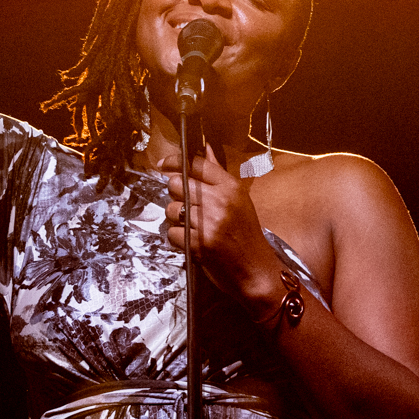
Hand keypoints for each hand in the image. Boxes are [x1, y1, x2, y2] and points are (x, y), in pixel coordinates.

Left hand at [157, 146, 286, 315]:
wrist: (256, 271)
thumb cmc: (246, 234)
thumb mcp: (239, 200)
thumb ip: (218, 174)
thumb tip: (206, 148)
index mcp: (231, 187)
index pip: (196, 164)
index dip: (175, 161)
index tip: (163, 164)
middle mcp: (219, 201)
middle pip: (177, 184)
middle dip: (177, 195)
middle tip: (188, 207)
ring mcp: (207, 223)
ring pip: (172, 209)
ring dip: (177, 219)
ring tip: (193, 227)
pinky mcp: (197, 244)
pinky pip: (172, 232)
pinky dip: (178, 238)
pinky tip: (192, 241)